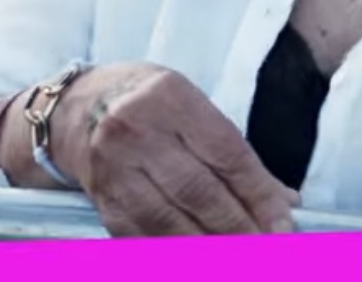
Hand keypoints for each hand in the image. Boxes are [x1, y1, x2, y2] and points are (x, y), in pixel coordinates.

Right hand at [54, 63, 296, 237]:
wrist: (78, 110)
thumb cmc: (153, 108)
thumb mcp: (195, 111)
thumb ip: (236, 156)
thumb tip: (284, 202)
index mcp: (172, 100)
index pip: (226, 154)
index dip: (258, 194)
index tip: (283, 225)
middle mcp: (138, 132)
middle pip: (197, 190)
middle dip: (238, 227)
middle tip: (267, 250)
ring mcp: (115, 169)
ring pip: (169, 220)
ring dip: (210, 248)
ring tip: (239, 261)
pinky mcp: (104, 201)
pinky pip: (142, 237)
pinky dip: (175, 254)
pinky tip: (199, 261)